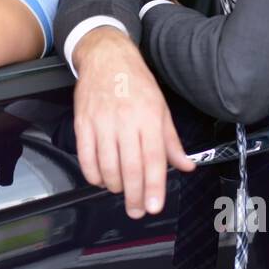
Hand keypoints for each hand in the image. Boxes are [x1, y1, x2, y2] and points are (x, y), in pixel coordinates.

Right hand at [71, 27, 195, 217]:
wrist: (107, 57)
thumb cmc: (136, 82)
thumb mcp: (161, 108)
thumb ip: (171, 141)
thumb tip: (186, 165)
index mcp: (149, 117)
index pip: (153, 159)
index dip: (154, 187)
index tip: (154, 207)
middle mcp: (125, 121)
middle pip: (130, 168)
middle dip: (135, 196)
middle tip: (138, 211)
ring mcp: (101, 122)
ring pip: (107, 166)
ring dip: (114, 186)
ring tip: (121, 192)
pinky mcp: (82, 122)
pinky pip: (85, 157)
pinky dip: (93, 174)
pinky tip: (101, 179)